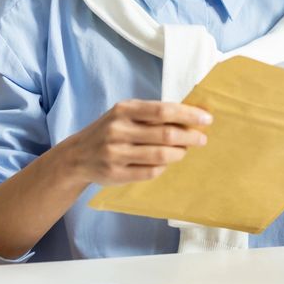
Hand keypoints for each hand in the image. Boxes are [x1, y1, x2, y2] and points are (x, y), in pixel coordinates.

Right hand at [56, 99, 211, 186]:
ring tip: (185, 151)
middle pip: (165, 134)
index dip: (188, 114)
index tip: (207, 119)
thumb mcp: (125, 114)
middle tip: (202, 139)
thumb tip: (191, 115)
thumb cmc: (110, 130)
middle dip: (190, 136)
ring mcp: (115, 153)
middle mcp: (118, 130)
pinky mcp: (115, 174)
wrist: (77, 156)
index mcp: (124, 110)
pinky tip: (166, 163)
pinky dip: (163, 167)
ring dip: (179, 153)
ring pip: (160, 156)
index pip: (163, 110)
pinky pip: (150, 172)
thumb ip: (152, 113)